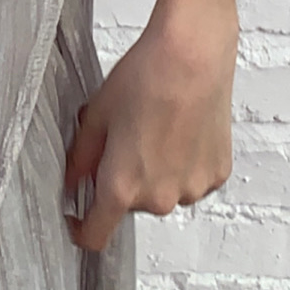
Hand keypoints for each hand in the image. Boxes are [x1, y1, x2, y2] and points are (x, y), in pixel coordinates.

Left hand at [63, 4, 236, 252]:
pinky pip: (192, 179)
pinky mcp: (217, 174)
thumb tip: (72, 182)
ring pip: (164, 192)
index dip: (82, 230)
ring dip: (157, 174)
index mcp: (121, 187)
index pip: (97, 235)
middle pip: (132, 205)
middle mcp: (159, 198)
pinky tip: (182, 130)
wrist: (192, 54)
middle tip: (126, 139)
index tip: (78, 217)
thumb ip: (80, 158)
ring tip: (158, 129)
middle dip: (124, 181)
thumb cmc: (144, 78)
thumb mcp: (97, 116)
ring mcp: (192, 188)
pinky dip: (184, 164)